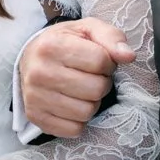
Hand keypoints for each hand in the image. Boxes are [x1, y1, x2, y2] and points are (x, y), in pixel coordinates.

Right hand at [18, 17, 133, 138]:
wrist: (30, 58)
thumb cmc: (65, 43)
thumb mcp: (88, 29)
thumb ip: (111, 37)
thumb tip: (128, 56)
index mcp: (51, 46)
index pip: (100, 61)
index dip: (107, 63)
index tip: (98, 61)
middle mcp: (39, 72)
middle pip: (96, 89)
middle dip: (100, 83)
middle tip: (90, 77)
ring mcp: (34, 97)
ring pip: (87, 112)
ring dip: (91, 102)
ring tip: (81, 90)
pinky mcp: (36, 117)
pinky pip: (74, 129)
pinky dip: (79, 120)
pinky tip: (71, 104)